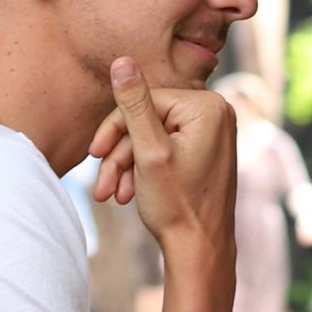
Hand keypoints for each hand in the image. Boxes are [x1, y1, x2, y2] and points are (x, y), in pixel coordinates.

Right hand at [88, 57, 237, 258]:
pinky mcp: (205, 151)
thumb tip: (122, 60)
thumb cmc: (177, 205)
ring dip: (127, 166)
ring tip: (112, 196)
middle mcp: (217, 114)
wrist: (200, 251)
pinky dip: (144, 170)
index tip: (94, 154)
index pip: (145, 100)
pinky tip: (130, 194)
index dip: (115, 127)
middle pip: (148, 119)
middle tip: (101, 186)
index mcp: (209, 107)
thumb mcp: (148, 152)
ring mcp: (213, 133)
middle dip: (120, 153)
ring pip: (152, 137)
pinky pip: (165, 149)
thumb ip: (133, 104)